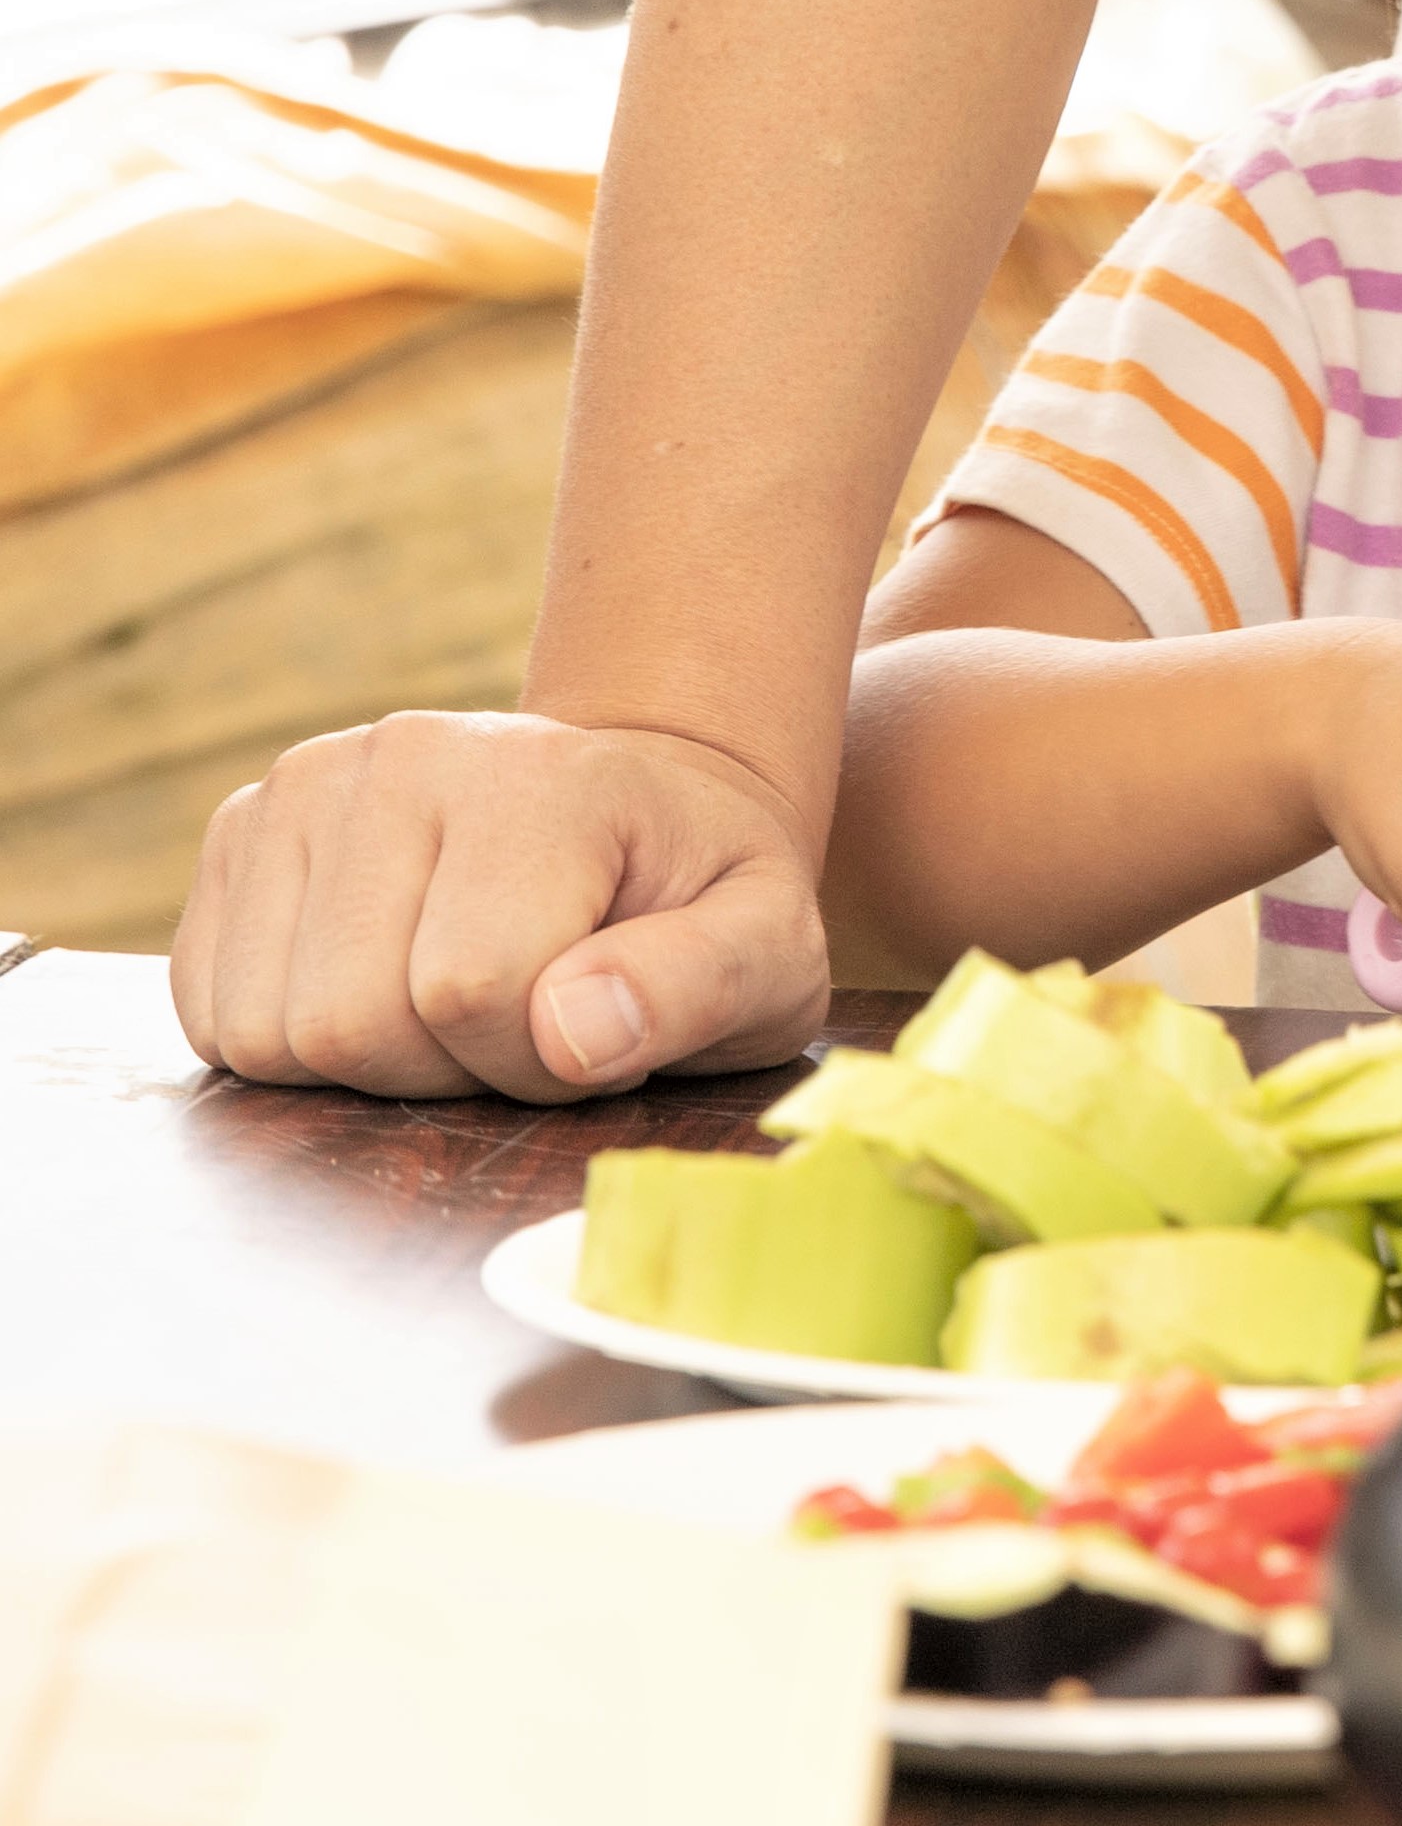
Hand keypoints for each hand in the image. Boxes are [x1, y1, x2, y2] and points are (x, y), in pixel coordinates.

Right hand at [173, 711, 831, 1100]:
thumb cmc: (703, 898)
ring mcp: (305, 784)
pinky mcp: (243, 827)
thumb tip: (571, 1031)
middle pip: (352, 1023)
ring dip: (367, 1061)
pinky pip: (210, 1009)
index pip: (470, 992)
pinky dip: (289, 1041)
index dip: (533, 1058)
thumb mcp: (768, 949)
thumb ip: (697, 988)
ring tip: (458, 998)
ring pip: (269, 1030)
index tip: (593, 1022)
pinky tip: (380, 984)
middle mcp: (402, 757)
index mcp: (541, 782)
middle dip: (446, 1068)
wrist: (636, 812)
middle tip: (524, 1016)